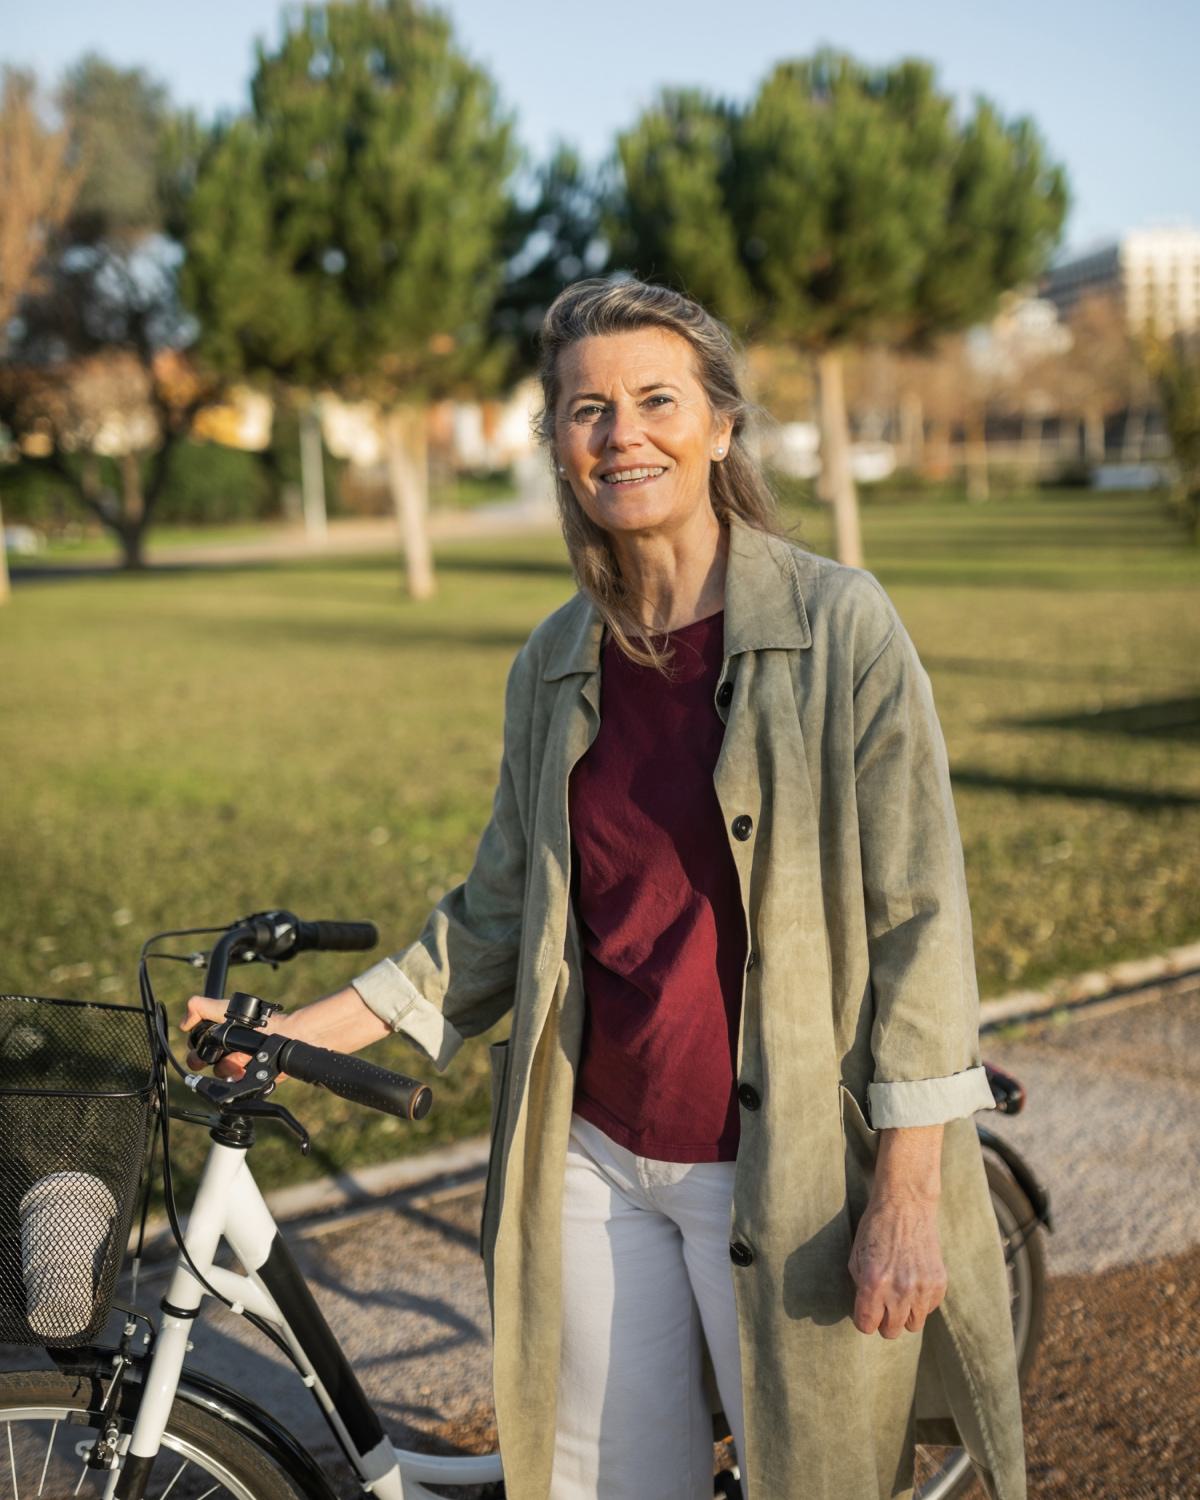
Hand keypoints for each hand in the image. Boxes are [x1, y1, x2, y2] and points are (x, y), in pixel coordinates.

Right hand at [180, 996, 290, 1079]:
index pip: (199, 1049)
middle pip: (205, 1063)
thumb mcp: (225, 1008)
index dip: (196, 1048)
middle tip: (209, 1057)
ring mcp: (238, 1065)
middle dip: (204, 1060)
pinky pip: (236, 1085)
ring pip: (220, 1074)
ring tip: (241, 1056)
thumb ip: (202, 1008)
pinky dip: (240, 1076)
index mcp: (221, 1038)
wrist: (285, 1034)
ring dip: (228, 1065)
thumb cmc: (258, 1021)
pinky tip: (247, 1066)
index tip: (198, 1045)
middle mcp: (228, 1052)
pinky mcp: (249, 1076)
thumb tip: (183, 1024)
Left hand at [848, 1194, 947, 1337]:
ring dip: (905, 1315)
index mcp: (873, 1283)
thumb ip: (861, 1289)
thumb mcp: (856, 1257)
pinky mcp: (938, 1283)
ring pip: (913, 1326)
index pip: (867, 1326)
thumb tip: (868, 1313)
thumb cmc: (876, 1228)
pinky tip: (914, 1281)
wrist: (906, 1204)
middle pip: (891, 1331)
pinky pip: (929, 1309)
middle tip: (883, 1305)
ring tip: (900, 1295)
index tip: (866, 1313)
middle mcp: (899, 1290)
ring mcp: (922, 1287)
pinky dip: (921, 1302)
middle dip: (884, 1321)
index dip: (864, 1321)